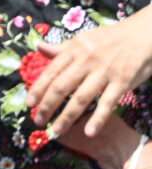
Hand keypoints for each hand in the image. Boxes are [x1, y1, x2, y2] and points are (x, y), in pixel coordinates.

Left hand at [28, 13, 151, 138]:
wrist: (142, 35)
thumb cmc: (110, 39)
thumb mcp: (84, 39)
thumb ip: (62, 48)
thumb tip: (38, 47)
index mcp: (74, 50)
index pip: (51, 72)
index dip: (38, 88)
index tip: (29, 103)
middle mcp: (86, 61)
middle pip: (62, 87)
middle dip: (47, 106)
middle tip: (38, 121)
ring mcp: (104, 73)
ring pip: (81, 98)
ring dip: (67, 117)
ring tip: (57, 131)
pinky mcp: (122, 82)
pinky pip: (108, 103)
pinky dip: (98, 119)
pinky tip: (89, 132)